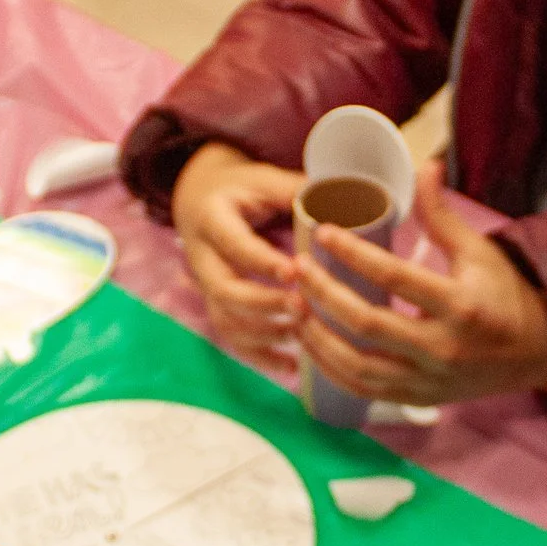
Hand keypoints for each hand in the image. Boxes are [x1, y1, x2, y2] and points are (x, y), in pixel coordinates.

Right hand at [172, 142, 307, 373]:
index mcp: (212, 218)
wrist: (198, 199)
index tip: (295, 273)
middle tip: (303, 308)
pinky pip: (231, 336)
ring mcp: (205, 285)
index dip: (263, 262)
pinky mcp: (215, 304)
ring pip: (225, 319)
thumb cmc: (241, 188)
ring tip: (301, 336)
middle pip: (225, 289)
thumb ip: (298, 189)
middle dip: (264, 304)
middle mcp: (201, 256)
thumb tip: (347, 196)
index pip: (235, 245)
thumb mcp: (263, 179)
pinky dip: (260, 355)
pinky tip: (290, 366)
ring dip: (263, 333)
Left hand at [297, 164, 546, 405]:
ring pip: (358, 366)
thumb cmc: (506, 294)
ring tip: (293, 307)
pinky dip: (331, 369)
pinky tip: (310, 344)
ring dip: (318, 338)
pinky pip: (365, 389)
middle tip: (297, 269)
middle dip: (324, 296)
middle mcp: (444, 348)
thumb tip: (424, 166)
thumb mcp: (479, 251)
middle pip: (368, 324)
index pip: (395, 277)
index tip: (322, 233)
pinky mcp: (420, 397)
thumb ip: (443, 215)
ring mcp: (430, 379)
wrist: (538, 351)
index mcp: (461, 305)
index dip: (353, 254)